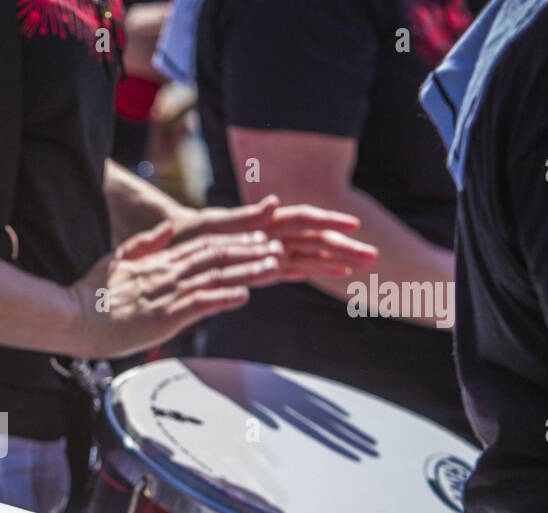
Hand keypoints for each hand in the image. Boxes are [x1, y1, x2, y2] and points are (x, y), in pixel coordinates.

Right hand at [70, 223, 283, 357]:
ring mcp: (167, 294)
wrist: (73, 317)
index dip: (234, 243)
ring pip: (215, 277)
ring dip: (247, 272)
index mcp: (160, 262)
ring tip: (274, 267)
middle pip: (216, 257)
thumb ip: (143, 244)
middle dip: (250, 252)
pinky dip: (223, 298)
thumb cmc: (90, 294)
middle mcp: (168, 274)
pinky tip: (244, 296)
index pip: (204, 247)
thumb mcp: (116, 259)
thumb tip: (165, 228)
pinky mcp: (164, 316)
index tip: (257, 239)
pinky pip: (199, 304)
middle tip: (278, 248)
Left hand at [166, 195, 378, 280]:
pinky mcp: (263, 267)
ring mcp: (270, 251)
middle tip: (372, 256)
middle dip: (344, 246)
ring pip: (310, 254)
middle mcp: (271, 235)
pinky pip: (294, 269)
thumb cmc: (191, 231)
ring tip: (366, 265)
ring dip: (337, 259)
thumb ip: (243, 218)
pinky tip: (338, 274)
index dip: (328, 221)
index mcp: (262, 221)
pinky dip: (316, 271)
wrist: (175, 244)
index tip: (353, 226)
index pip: (302, 219)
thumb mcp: (213, 224)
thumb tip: (273, 203)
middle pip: (314, 238)